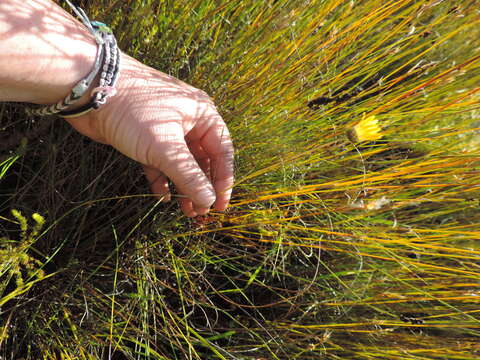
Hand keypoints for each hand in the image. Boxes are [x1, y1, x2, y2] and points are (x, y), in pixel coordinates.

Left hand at [65, 54, 233, 216]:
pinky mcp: (145, 137)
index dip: (223, 180)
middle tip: (201, 212)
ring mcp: (166, 129)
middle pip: (203, 159)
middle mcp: (188, 121)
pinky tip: (163, 197)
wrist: (91, 89)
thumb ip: (189, 176)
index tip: (220, 205)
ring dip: (184, 186)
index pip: (222, 152)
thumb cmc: (134, 111)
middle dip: (202, 186)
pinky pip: (160, 162)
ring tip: (186, 210)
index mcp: (202, 115)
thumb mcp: (166, 148)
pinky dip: (162, 179)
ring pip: (181, 163)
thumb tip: (208, 201)